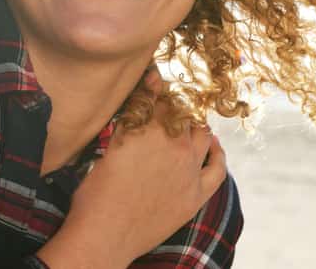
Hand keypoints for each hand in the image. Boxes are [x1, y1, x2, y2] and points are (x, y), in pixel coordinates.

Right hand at [36, 96, 226, 267]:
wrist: (105, 235)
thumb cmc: (97, 192)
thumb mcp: (111, 144)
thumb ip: (134, 112)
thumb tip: (152, 80)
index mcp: (149, 127)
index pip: (161, 97)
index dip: (158, 91)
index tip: (156, 87)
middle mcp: (175, 143)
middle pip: (183, 114)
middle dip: (174, 109)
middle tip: (164, 113)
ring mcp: (189, 169)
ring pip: (202, 135)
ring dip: (194, 127)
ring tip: (185, 128)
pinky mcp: (197, 194)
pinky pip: (218, 168)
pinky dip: (217, 154)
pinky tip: (213, 147)